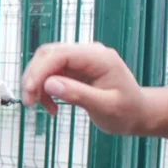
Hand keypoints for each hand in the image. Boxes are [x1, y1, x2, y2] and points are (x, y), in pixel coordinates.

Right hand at [21, 42, 167, 142]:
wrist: (138, 114)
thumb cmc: (127, 112)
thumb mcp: (105, 107)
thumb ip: (78, 94)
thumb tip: (49, 84)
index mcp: (100, 58)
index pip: (61, 54)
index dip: (40, 71)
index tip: (29, 91)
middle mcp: (89, 53)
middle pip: (49, 54)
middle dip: (34, 77)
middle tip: (29, 102)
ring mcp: (81, 60)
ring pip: (46, 63)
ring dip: (36, 84)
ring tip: (38, 106)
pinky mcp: (75, 69)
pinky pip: (51, 73)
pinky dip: (45, 90)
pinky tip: (51, 107)